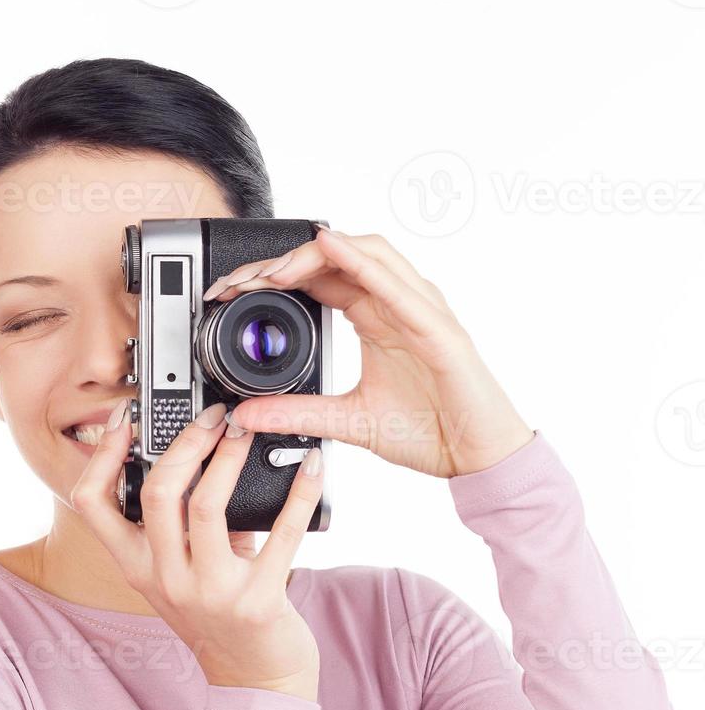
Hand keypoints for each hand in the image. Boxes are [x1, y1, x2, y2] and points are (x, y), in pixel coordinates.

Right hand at [70, 400, 323, 701]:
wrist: (255, 677)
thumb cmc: (217, 613)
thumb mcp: (178, 570)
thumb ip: (176, 523)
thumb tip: (197, 450)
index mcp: (137, 567)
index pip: (92, 504)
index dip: (102, 455)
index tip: (125, 418)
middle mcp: (165, 580)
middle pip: (157, 494)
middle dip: (185, 443)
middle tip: (212, 418)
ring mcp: (209, 594)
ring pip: (207, 508)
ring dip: (229, 458)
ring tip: (246, 431)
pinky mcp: (258, 602)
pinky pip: (280, 535)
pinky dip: (298, 493)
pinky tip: (311, 465)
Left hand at [206, 228, 534, 477]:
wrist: (478, 459)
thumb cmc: (431, 431)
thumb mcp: (347, 423)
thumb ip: (296, 413)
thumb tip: (246, 413)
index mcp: (376, 318)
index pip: (320, 277)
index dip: (275, 274)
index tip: (232, 288)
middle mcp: (397, 305)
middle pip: (338, 256)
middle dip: (285, 259)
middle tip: (241, 277)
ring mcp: (421, 312)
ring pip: (368, 256)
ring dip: (316, 255)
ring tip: (273, 266)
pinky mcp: (440, 331)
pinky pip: (400, 288)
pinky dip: (364, 264)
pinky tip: (334, 250)